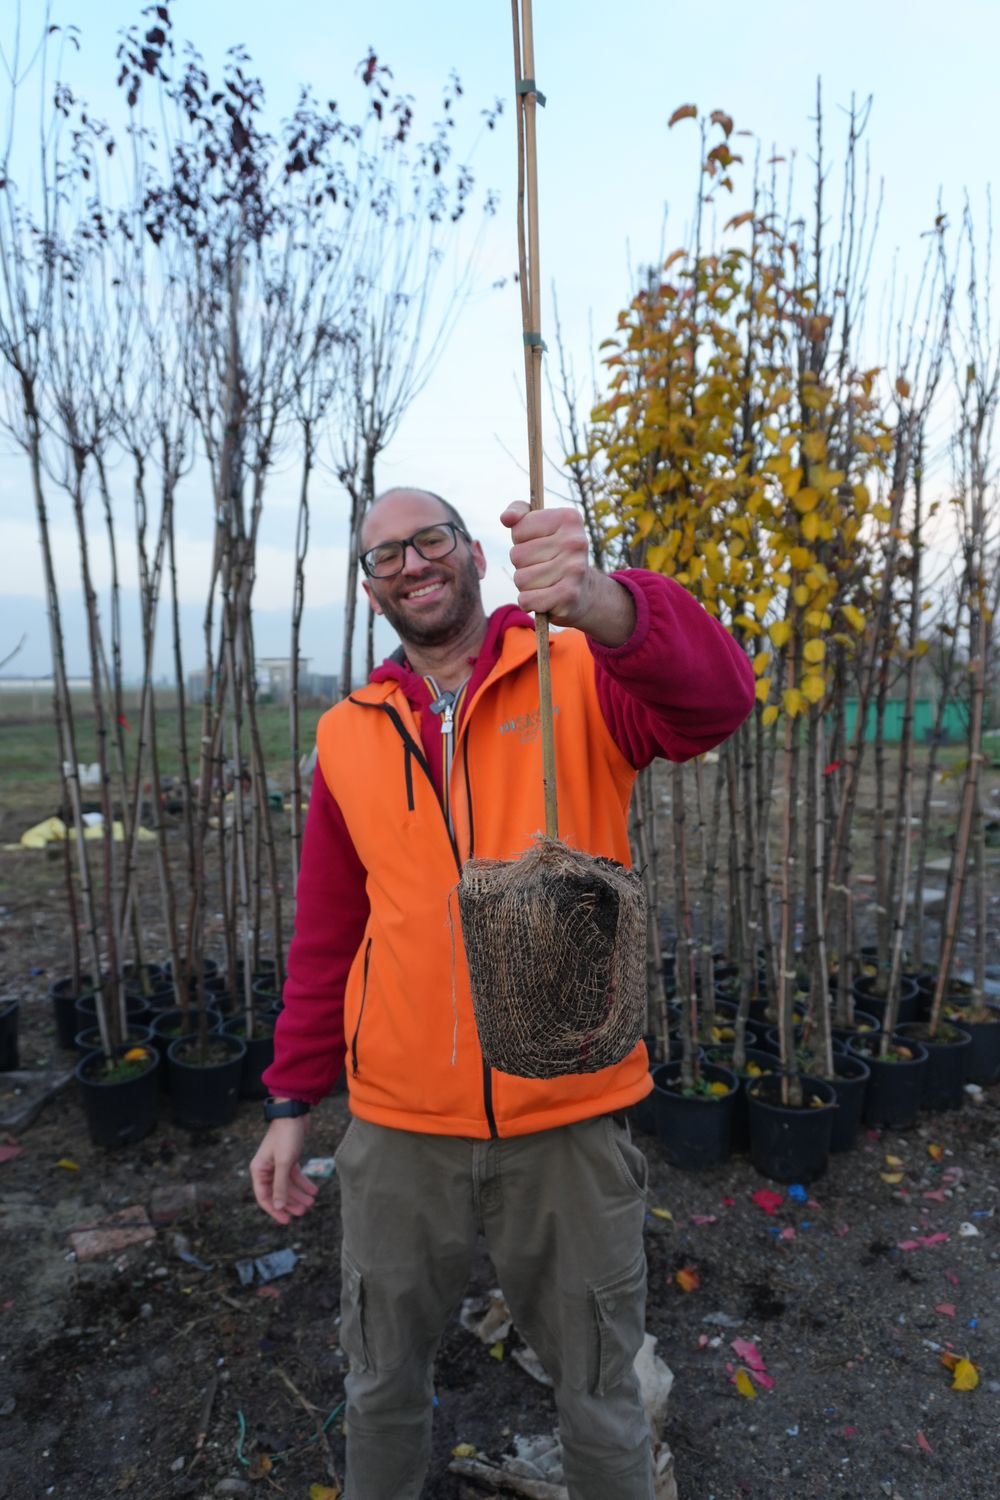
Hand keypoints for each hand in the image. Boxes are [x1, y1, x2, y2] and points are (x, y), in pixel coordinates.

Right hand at [249, 1117, 318, 1224]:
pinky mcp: (288, 1158)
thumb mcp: (284, 1162)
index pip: (264, 1197)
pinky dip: (304, 1183)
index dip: (275, 1210)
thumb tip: (278, 1206)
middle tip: (304, 1211)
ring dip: (299, 1194)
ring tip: (311, 1202)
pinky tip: (314, 1190)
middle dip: (291, 1203)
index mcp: (259, 1170)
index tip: (287, 1221)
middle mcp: (266, 1168)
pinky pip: (294, 1176)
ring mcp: (277, 1163)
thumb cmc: (286, 1136)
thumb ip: (281, 1185)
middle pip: (278, 1192)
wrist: (295, 1113)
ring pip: (288, 1185)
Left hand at [500, 502, 634, 645]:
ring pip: (520, 579)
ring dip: (526, 585)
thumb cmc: (554, 553)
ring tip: (544, 582)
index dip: (521, 541)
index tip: (540, 544)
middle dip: (522, 565)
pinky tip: (544, 598)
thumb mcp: (540, 525)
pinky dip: (529, 602)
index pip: (518, 530)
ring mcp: (574, 569)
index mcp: (568, 518)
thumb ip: (520, 513)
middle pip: (516, 555)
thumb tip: (505, 518)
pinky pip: (526, 599)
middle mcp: (575, 541)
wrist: (584, 591)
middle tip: (542, 567)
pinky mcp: (569, 595)